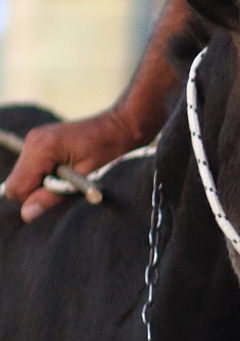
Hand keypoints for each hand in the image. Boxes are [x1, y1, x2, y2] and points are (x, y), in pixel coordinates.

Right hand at [2, 109, 145, 222]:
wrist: (121, 126)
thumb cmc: (110, 150)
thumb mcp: (85, 177)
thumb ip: (53, 195)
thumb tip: (27, 214)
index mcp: (42, 148)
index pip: (16, 188)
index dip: (34, 199)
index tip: (58, 195)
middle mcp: (33, 141)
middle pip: (17, 183)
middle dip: (38, 191)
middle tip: (68, 184)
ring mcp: (35, 139)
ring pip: (24, 177)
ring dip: (43, 183)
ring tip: (70, 175)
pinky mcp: (40, 141)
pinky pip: (32, 168)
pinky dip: (46, 174)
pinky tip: (67, 169)